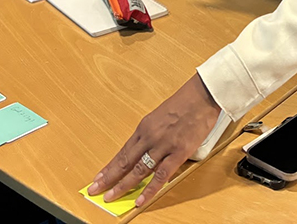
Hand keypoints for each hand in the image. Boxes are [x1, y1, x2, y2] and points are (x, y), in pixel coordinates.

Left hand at [89, 74, 221, 206]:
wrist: (201, 96)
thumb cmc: (184, 103)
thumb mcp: (160, 116)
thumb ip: (152, 135)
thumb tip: (145, 152)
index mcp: (144, 127)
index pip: (123, 152)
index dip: (110, 167)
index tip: (99, 177)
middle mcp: (150, 137)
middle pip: (125, 162)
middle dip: (109, 178)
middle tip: (95, 190)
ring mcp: (163, 145)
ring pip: (139, 170)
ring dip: (123, 185)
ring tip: (111, 197)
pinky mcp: (179, 152)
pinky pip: (162, 174)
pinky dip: (150, 189)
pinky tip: (141, 199)